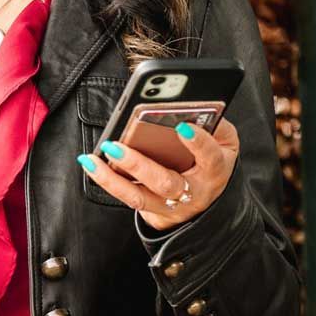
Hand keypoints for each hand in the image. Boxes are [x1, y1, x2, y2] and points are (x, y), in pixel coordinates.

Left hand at [76, 118, 239, 231]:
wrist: (207, 204)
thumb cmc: (211, 163)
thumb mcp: (224, 143)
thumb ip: (215, 123)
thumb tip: (191, 103)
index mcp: (214, 172)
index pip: (209, 158)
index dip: (198, 143)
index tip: (182, 126)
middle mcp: (192, 193)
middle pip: (164, 182)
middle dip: (138, 164)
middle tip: (115, 145)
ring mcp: (169, 206)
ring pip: (138, 197)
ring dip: (112, 178)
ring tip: (92, 159)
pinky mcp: (151, 211)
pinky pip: (127, 198)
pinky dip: (107, 181)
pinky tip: (91, 164)